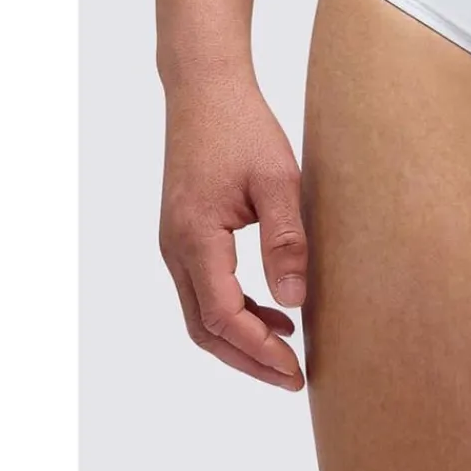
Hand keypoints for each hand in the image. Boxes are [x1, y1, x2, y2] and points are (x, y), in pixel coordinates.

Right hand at [158, 75, 307, 389]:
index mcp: (195, 238)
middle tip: (292, 379)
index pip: (223, 317)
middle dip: (248, 360)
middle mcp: (175, 248)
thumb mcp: (279, 181)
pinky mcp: (185, 236)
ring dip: (242, 340)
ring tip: (288, 355)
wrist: (203, 90)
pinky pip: (204, 290)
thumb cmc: (242, 128)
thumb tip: (294, 300)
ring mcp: (175, 244)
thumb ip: (287, 241)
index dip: (259, 350)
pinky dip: (236, 313)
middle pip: (205, 329)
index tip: (295, 370)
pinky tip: (277, 313)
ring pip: (201, 314)